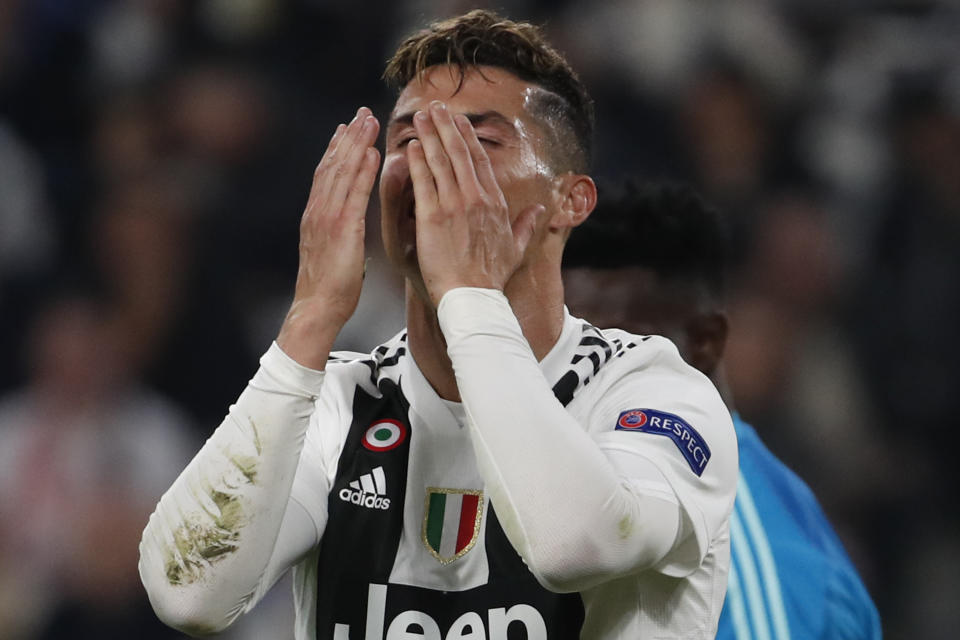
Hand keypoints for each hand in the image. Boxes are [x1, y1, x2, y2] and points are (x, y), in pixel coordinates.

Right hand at [277, 107, 380, 367]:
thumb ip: (339, 229)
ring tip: (368, 121)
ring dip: (356, 144)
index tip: (347, 128)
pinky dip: (363, 170)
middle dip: (347, 137)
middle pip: (332, 164)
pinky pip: (354, 193)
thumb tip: (348, 219)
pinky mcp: (341, 229)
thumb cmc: (329, 288)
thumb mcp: (334, 251)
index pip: (327, 174)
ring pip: (341, 172)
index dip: (337, 149)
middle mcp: (318, 210)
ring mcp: (327, 217)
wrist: (317, 309)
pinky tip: (373, 153)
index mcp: (316, 215)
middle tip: (361, 113)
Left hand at [407, 101, 543, 306]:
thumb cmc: (491, 278)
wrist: (473, 296)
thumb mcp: (516, 250)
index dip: (469, 139)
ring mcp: (454, 205)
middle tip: (436, 107)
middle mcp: (476, 198)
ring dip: (430, 135)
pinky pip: (423, 181)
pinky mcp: (432, 216)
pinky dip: (416, 161)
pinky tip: (410, 146)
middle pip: (460, 153)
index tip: (459, 122)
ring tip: (421, 117)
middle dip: (447, 126)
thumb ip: (526, 226)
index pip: (481, 162)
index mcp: (495, 204)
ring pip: (441, 161)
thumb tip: (541, 210)